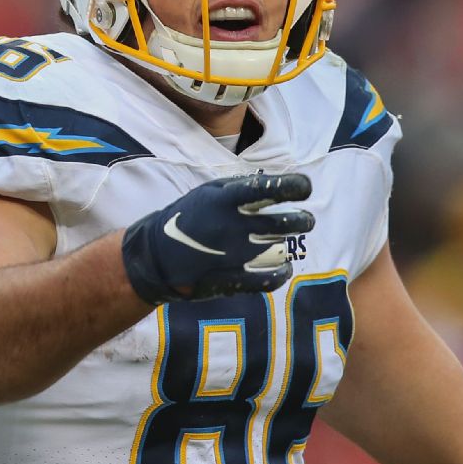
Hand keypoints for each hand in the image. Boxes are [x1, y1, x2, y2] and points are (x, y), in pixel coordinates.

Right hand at [121, 173, 313, 302]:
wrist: (156, 255)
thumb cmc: (190, 216)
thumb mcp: (210, 192)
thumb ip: (242, 187)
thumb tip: (278, 183)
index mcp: (224, 200)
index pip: (266, 189)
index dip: (292, 186)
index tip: (305, 187)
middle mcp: (230, 226)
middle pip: (282, 222)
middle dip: (302, 220)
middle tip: (305, 220)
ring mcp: (231, 255)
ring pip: (279, 250)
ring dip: (289, 246)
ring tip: (287, 243)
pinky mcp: (230, 279)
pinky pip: (267, 280)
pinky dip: (281, 274)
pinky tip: (283, 268)